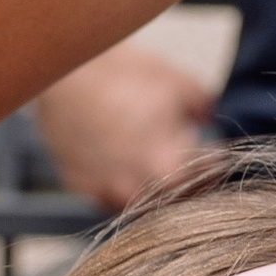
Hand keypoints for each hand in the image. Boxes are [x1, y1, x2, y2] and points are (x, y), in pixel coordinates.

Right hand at [29, 41, 216, 209]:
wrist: (61, 71)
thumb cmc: (120, 73)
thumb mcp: (175, 82)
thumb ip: (202, 107)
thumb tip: (207, 121)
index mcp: (169, 166)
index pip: (207, 180)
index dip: (214, 163)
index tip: (213, 151)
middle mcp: (136, 188)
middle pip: (175, 200)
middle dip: (185, 180)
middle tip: (186, 157)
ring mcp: (104, 190)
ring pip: (140, 205)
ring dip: (152, 188)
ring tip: (151, 160)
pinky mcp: (78, 185)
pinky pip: (107, 197)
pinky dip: (119, 185)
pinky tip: (120, 162)